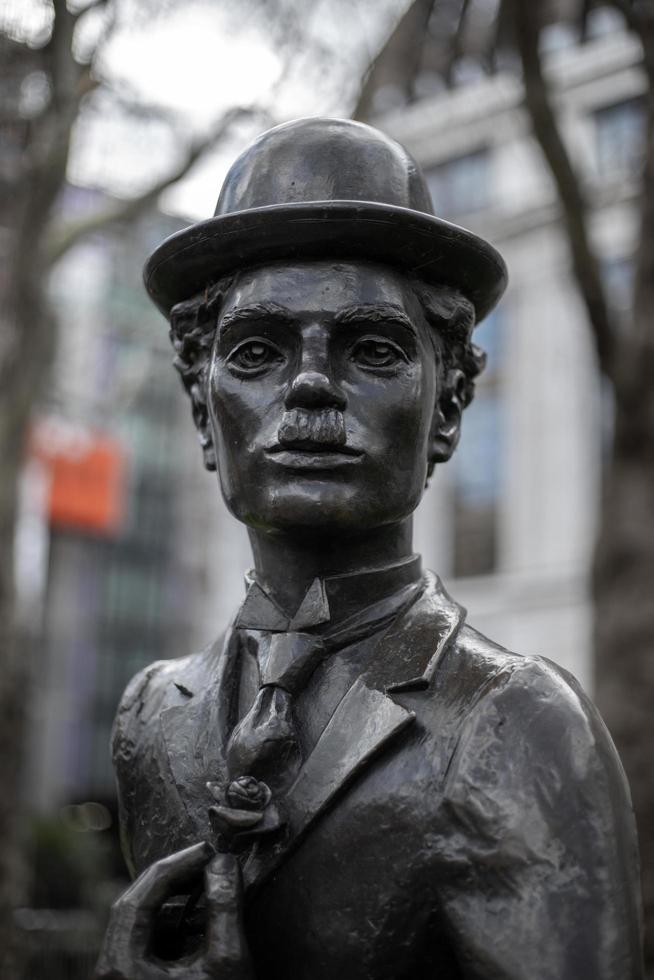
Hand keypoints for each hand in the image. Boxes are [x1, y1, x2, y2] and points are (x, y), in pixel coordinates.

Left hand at [94, 842, 253, 979]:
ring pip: (139, 930)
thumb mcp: (226, 963)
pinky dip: (170, 933)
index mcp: (119, 969)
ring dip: (172, 908)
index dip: (175, 865)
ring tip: (208, 894)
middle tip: (207, 863)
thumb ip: (224, 907)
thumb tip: (223, 864)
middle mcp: (109, 977)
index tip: (207, 850)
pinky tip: (199, 930)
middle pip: (133, 910)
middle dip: (173, 882)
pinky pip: (144, 950)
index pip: (139, 897)